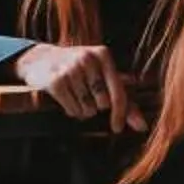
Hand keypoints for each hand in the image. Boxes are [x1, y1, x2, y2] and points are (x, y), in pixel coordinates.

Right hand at [13, 41, 145, 134]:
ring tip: (75, 95)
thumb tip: (142, 126)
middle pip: (102, 104)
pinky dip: (71, 111)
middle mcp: (87, 59)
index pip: (118, 92)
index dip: (120, 113)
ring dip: (82, 109)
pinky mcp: (55, 81)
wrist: (40, 59)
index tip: (117, 128)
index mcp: (103, 55)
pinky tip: (66, 98)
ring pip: (87, 109)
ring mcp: (70, 69)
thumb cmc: (79, 70)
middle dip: (95, 106)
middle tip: (86, 95)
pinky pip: (72, 110)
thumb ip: (124, 100)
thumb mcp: (102, 76)